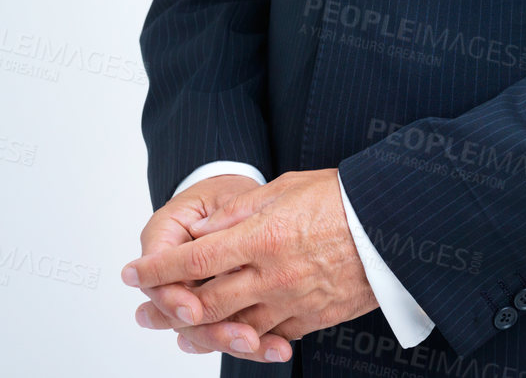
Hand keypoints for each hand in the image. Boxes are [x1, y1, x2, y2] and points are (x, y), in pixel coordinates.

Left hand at [122, 168, 378, 362]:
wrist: (392, 223)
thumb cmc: (341, 196)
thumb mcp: (286, 188)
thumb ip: (240, 214)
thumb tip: (202, 234)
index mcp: (262, 236)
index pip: (196, 259)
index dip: (159, 269)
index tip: (133, 273)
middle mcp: (272, 274)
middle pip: (207, 303)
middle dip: (169, 308)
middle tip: (142, 312)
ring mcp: (293, 301)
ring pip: (235, 327)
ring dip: (202, 332)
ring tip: (179, 333)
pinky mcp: (313, 318)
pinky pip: (272, 335)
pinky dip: (249, 337)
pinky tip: (235, 334)